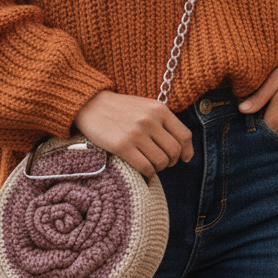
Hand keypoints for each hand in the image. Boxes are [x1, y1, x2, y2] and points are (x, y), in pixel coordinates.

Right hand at [73, 90, 193, 178]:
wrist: (90, 104)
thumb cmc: (120, 109)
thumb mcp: (146, 107)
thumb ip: (163, 122)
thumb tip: (183, 148)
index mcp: (159, 109)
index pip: (184, 135)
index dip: (187, 151)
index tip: (185, 158)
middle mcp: (150, 121)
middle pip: (174, 151)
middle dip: (171, 161)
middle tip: (163, 163)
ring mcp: (136, 134)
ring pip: (161, 161)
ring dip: (158, 168)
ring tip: (151, 165)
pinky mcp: (122, 146)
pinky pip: (145, 167)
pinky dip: (148, 173)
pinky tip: (144, 171)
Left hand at [238, 61, 277, 142]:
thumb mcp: (277, 78)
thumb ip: (260, 95)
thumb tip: (242, 109)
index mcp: (277, 115)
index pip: (259, 132)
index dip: (251, 132)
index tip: (244, 130)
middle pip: (270, 141)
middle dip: (261, 139)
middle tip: (252, 136)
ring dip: (274, 143)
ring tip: (265, 138)